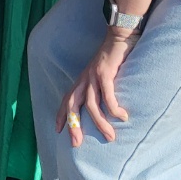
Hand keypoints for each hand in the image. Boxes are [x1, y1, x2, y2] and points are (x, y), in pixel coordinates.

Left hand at [56, 29, 138, 145]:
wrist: (120, 36)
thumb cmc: (114, 57)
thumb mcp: (103, 74)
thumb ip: (101, 88)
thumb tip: (106, 108)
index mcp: (83, 80)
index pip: (68, 99)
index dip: (62, 115)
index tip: (58, 131)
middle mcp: (85, 79)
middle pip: (73, 104)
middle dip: (73, 124)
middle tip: (77, 143)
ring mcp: (94, 75)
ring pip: (92, 104)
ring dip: (100, 122)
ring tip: (110, 137)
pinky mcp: (105, 72)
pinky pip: (107, 94)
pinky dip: (113, 108)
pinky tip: (122, 116)